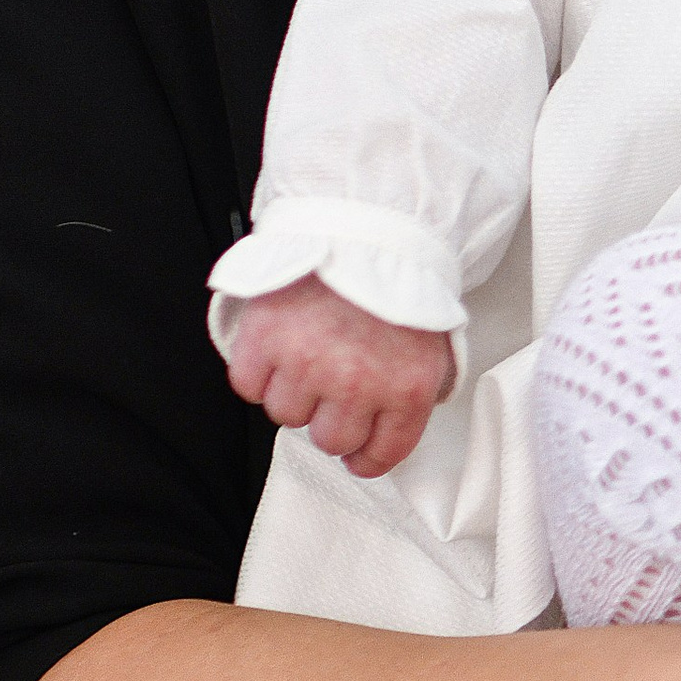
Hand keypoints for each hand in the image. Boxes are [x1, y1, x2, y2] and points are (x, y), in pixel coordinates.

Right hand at [223, 275, 456, 478]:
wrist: (362, 223)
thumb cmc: (397, 281)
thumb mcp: (431, 344)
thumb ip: (410, 396)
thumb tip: (383, 436)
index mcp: (405, 388)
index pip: (380, 456)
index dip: (365, 456)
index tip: (358, 450)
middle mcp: (355, 384)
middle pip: (329, 441)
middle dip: (331, 417)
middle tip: (333, 384)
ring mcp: (307, 363)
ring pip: (286, 415)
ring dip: (294, 391)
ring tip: (308, 352)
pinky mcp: (266, 339)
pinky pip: (249, 386)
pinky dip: (259, 370)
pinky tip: (279, 345)